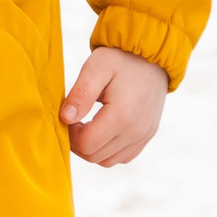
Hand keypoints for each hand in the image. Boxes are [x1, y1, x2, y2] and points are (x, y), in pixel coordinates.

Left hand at [60, 45, 167, 166]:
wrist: (151, 56)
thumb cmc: (121, 59)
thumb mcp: (96, 68)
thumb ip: (80, 94)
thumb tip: (65, 118)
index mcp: (122, 115)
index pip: (86, 144)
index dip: (70, 134)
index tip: (68, 117)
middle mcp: (136, 131)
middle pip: (95, 156)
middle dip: (78, 142)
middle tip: (74, 120)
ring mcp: (144, 136)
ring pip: (107, 161)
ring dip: (92, 148)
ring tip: (87, 125)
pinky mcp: (147, 136)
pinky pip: (122, 157)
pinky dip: (108, 150)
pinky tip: (102, 130)